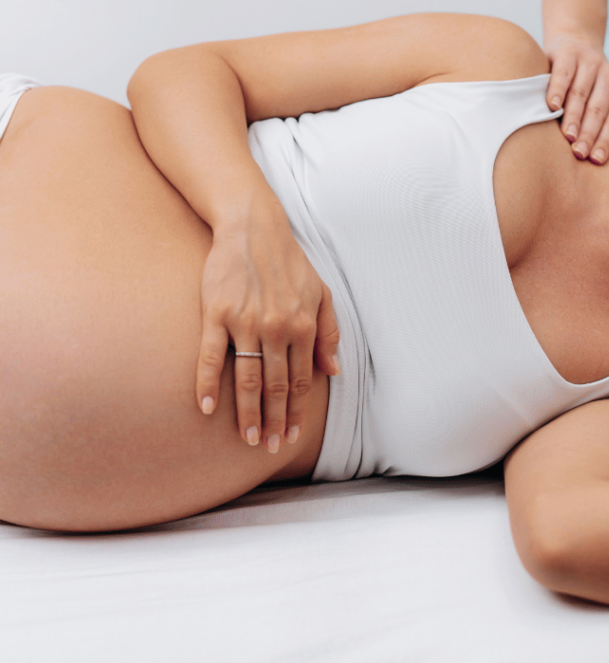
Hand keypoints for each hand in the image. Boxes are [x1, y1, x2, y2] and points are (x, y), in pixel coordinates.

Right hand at [197, 197, 340, 451]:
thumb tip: (334, 371)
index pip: (302, 380)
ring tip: (248, 437)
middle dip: (276, 420)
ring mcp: (246, 321)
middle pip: (276, 386)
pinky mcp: (216, 313)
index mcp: (304, 324)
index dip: (298, 411)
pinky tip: (206, 407)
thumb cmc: (289, 263)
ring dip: (247, 412)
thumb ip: (329, 332)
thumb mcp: (321, 293)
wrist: (254, 228)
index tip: (294, 435)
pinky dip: (206, 383)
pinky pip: (210, 355)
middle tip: (271, 448)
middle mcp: (278, 327)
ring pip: (247, 378)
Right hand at [545, 34, 608, 164]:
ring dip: (573, 117)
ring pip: (581, 94)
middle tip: (579, 154)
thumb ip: (597, 124)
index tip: (596, 161)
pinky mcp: (569, 53)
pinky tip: (551, 107)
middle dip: (589, 134)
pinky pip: (563, 75)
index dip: (605, 141)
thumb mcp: (597, 101)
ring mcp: (590, 62)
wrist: (573, 43)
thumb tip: (589, 159)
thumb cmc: (583, 87)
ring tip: (567, 137)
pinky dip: (557, 91)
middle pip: (598, 110)